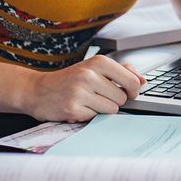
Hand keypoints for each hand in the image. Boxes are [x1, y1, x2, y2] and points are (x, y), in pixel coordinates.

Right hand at [23, 55, 144, 121]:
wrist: (37, 90)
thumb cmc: (71, 79)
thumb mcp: (95, 68)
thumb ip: (122, 71)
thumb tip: (143, 80)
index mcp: (98, 62)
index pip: (132, 81)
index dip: (134, 90)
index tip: (128, 92)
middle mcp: (89, 75)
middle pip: (123, 98)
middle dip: (115, 100)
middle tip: (99, 96)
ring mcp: (80, 93)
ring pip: (112, 109)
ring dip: (103, 109)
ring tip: (89, 101)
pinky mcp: (72, 109)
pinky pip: (96, 118)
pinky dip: (90, 115)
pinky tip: (79, 108)